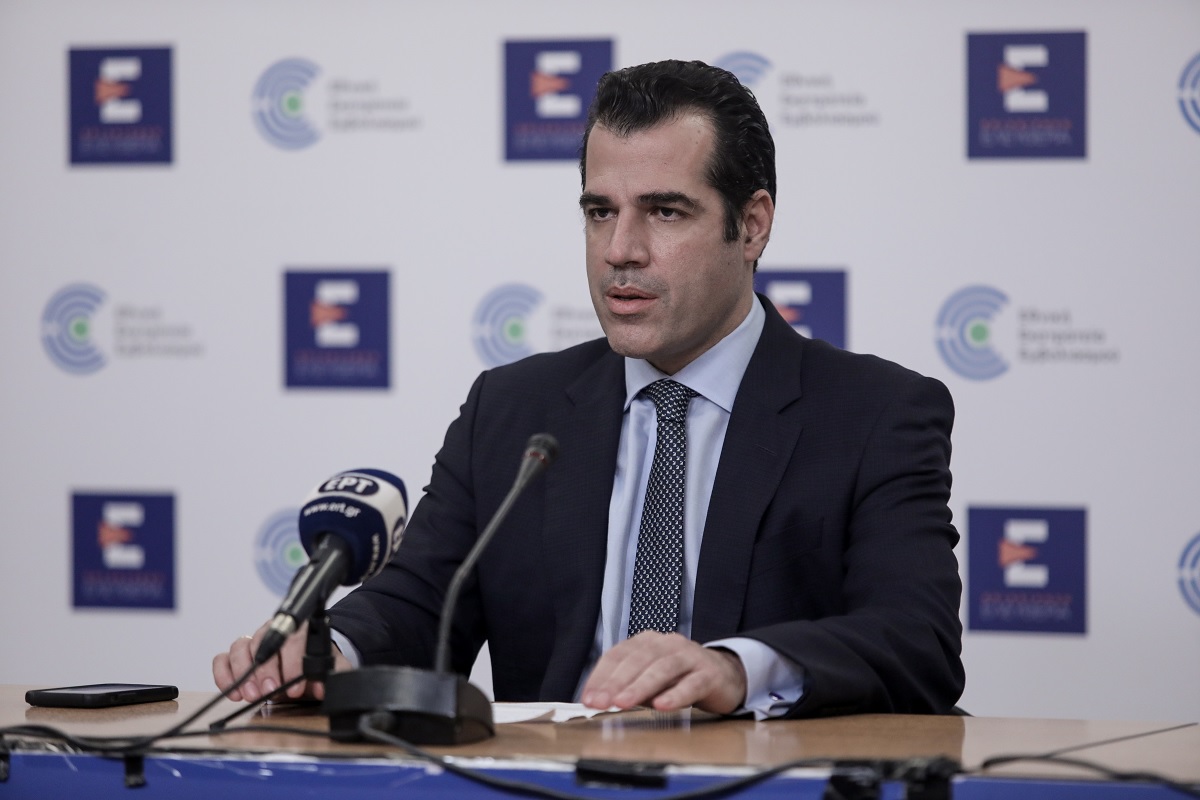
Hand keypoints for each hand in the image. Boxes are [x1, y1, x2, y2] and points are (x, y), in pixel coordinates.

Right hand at [212, 620, 351, 702]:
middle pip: (263, 642)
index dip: (293, 663)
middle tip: (270, 692)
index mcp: (298, 629)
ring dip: (243, 674)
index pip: (294, 639)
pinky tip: (233, 692)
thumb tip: (323, 688)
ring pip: (240, 648)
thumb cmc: (313, 664)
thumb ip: (329, 675)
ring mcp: (252, 641)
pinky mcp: (236, 656)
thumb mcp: (329, 669)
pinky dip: (224, 676)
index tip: (295, 688)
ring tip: (251, 696)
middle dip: (265, 670)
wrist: (304, 665)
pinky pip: (221, 660)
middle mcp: (272, 630)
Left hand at [580, 631, 746, 714]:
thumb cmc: (680, 678)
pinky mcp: (709, 673)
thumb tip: (599, 700)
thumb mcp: (650, 680)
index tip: (588, 698)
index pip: (618, 655)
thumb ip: (628, 686)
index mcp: (647, 643)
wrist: (725, 675)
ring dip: (641, 687)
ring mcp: (689, 656)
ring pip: (662, 668)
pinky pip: (691, 683)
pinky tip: (663, 705)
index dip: (601, 676)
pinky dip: (676, 694)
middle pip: (638, 660)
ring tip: (623, 703)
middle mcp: (667, 644)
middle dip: (616, 683)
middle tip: (601, 702)